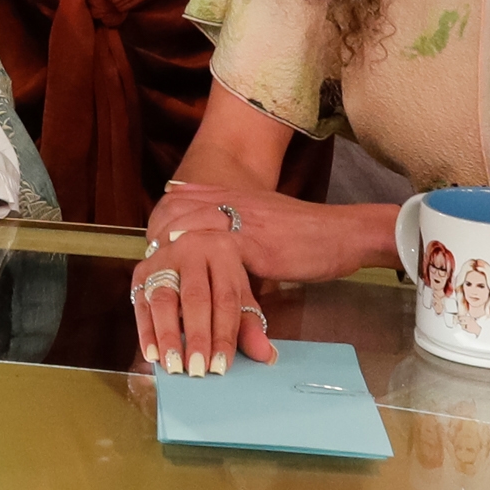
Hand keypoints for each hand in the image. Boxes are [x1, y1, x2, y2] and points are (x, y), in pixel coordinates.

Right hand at [129, 207, 271, 374]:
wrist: (190, 243)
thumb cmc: (218, 276)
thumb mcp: (238, 292)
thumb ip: (250, 325)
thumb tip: (266, 355)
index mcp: (223, 254)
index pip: (225, 299)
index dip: (224, 334)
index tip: (221, 365)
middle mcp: (191, 251)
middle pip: (194, 298)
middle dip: (196, 336)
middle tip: (197, 369)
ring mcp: (163, 260)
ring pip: (164, 300)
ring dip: (168, 336)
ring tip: (173, 365)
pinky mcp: (142, 271)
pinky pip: (142, 305)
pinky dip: (146, 332)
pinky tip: (152, 354)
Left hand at [146, 181, 375, 285]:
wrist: (344, 233)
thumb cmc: (309, 232)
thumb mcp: (266, 217)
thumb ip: (239, 221)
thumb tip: (214, 240)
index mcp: (231, 195)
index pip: (178, 200)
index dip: (159, 224)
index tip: (150, 246)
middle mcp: (229, 203)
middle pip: (173, 216)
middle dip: (155, 244)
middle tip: (146, 272)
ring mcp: (238, 221)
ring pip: (187, 236)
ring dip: (169, 262)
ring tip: (158, 290)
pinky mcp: (251, 244)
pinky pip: (214, 261)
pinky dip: (199, 280)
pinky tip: (188, 294)